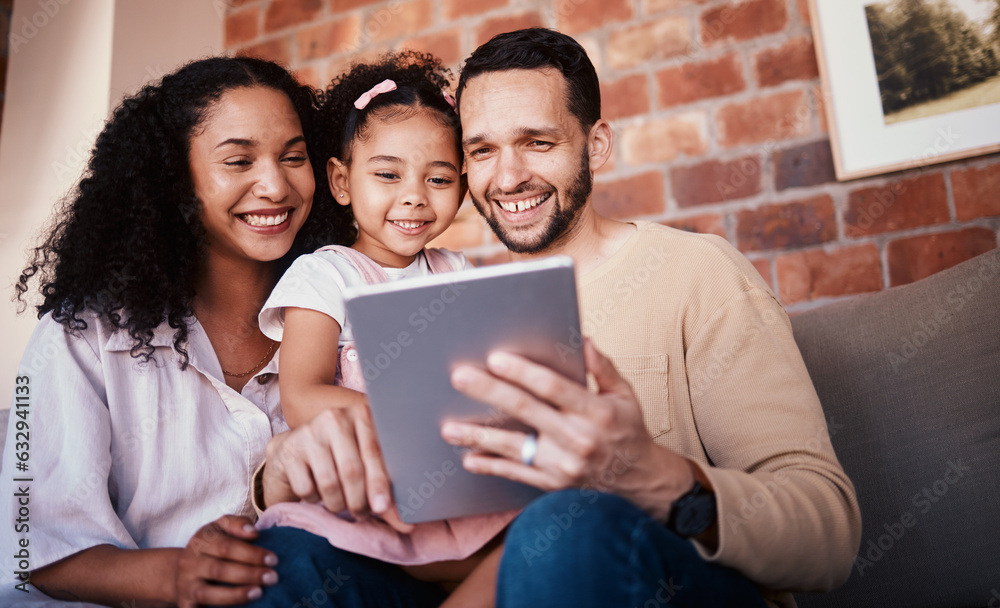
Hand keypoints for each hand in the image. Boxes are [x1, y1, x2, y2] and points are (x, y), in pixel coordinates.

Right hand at [173, 515, 277, 606]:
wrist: (183, 570)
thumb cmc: (212, 547)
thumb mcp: (221, 528)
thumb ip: (237, 524)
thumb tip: (253, 532)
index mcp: (200, 541)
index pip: (226, 547)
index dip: (251, 554)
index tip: (273, 559)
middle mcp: (190, 563)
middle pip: (219, 570)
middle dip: (249, 574)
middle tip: (272, 577)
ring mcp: (186, 585)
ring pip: (209, 593)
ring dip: (235, 595)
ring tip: (259, 592)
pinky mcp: (186, 604)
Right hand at [263, 407, 414, 532]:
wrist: (292, 451)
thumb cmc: (339, 459)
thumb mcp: (365, 466)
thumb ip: (384, 490)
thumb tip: (407, 525)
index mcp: (363, 415)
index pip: (375, 452)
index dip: (380, 483)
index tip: (382, 508)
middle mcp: (336, 417)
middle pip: (352, 470)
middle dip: (359, 501)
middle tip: (362, 514)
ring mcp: (310, 431)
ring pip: (329, 483)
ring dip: (337, 504)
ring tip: (340, 504)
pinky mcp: (289, 449)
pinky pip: (307, 488)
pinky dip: (314, 499)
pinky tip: (315, 491)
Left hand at [442, 339, 693, 521]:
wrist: (639, 482)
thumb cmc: (628, 431)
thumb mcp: (624, 395)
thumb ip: (602, 368)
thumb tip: (581, 340)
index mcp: (596, 411)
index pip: (553, 387)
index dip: (523, 372)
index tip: (496, 358)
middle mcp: (578, 438)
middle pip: (526, 410)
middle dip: (490, 392)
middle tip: (460, 377)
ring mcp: (564, 465)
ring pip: (514, 446)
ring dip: (479, 436)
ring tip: (449, 427)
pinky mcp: (554, 484)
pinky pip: (517, 473)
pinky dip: (491, 467)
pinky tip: (468, 459)